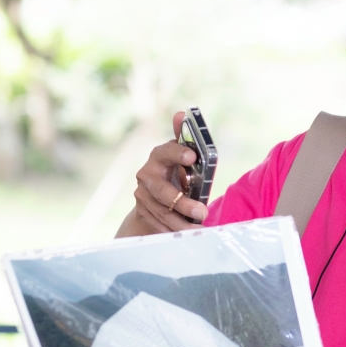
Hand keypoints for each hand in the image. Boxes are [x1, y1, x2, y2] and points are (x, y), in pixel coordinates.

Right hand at [118, 111, 208, 235]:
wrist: (152, 198)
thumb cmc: (174, 173)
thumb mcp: (181, 157)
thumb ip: (184, 137)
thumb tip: (182, 113)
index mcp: (158, 157)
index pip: (164, 152)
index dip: (177, 152)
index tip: (192, 155)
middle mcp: (146, 176)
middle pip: (162, 191)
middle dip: (182, 203)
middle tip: (202, 212)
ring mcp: (142, 196)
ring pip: (163, 212)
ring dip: (182, 222)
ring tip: (200, 228)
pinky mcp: (144, 213)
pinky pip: (161, 224)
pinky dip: (176, 230)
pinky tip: (190, 233)